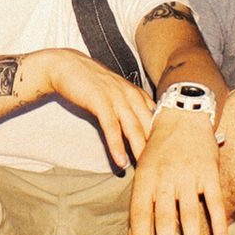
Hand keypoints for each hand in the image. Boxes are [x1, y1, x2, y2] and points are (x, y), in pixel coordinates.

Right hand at [39, 48, 153, 169]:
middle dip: (155, 147)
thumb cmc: (91, 82)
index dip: (163, 136)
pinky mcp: (100, 101)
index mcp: (136, 93)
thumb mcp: (115, 92)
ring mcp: (116, 96)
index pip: (157, 117)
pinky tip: (120, 161)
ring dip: (139, 149)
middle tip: (161, 166)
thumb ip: (128, 106)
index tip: (168, 155)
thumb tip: (139, 129)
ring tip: (144, 169)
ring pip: (133, 127)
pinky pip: (111, 127)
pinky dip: (116, 145)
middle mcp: (130, 94)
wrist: (66, 65)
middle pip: (148, 124)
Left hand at [128, 107, 226, 234]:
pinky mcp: (209, 172)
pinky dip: (218, 223)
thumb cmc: (160, 148)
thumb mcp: (143, 170)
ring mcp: (188, 175)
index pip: (140, 213)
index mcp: (145, 178)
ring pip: (191, 214)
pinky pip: (213, 202)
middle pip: (165, 218)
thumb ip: (140, 204)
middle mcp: (165, 178)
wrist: (183, 115)